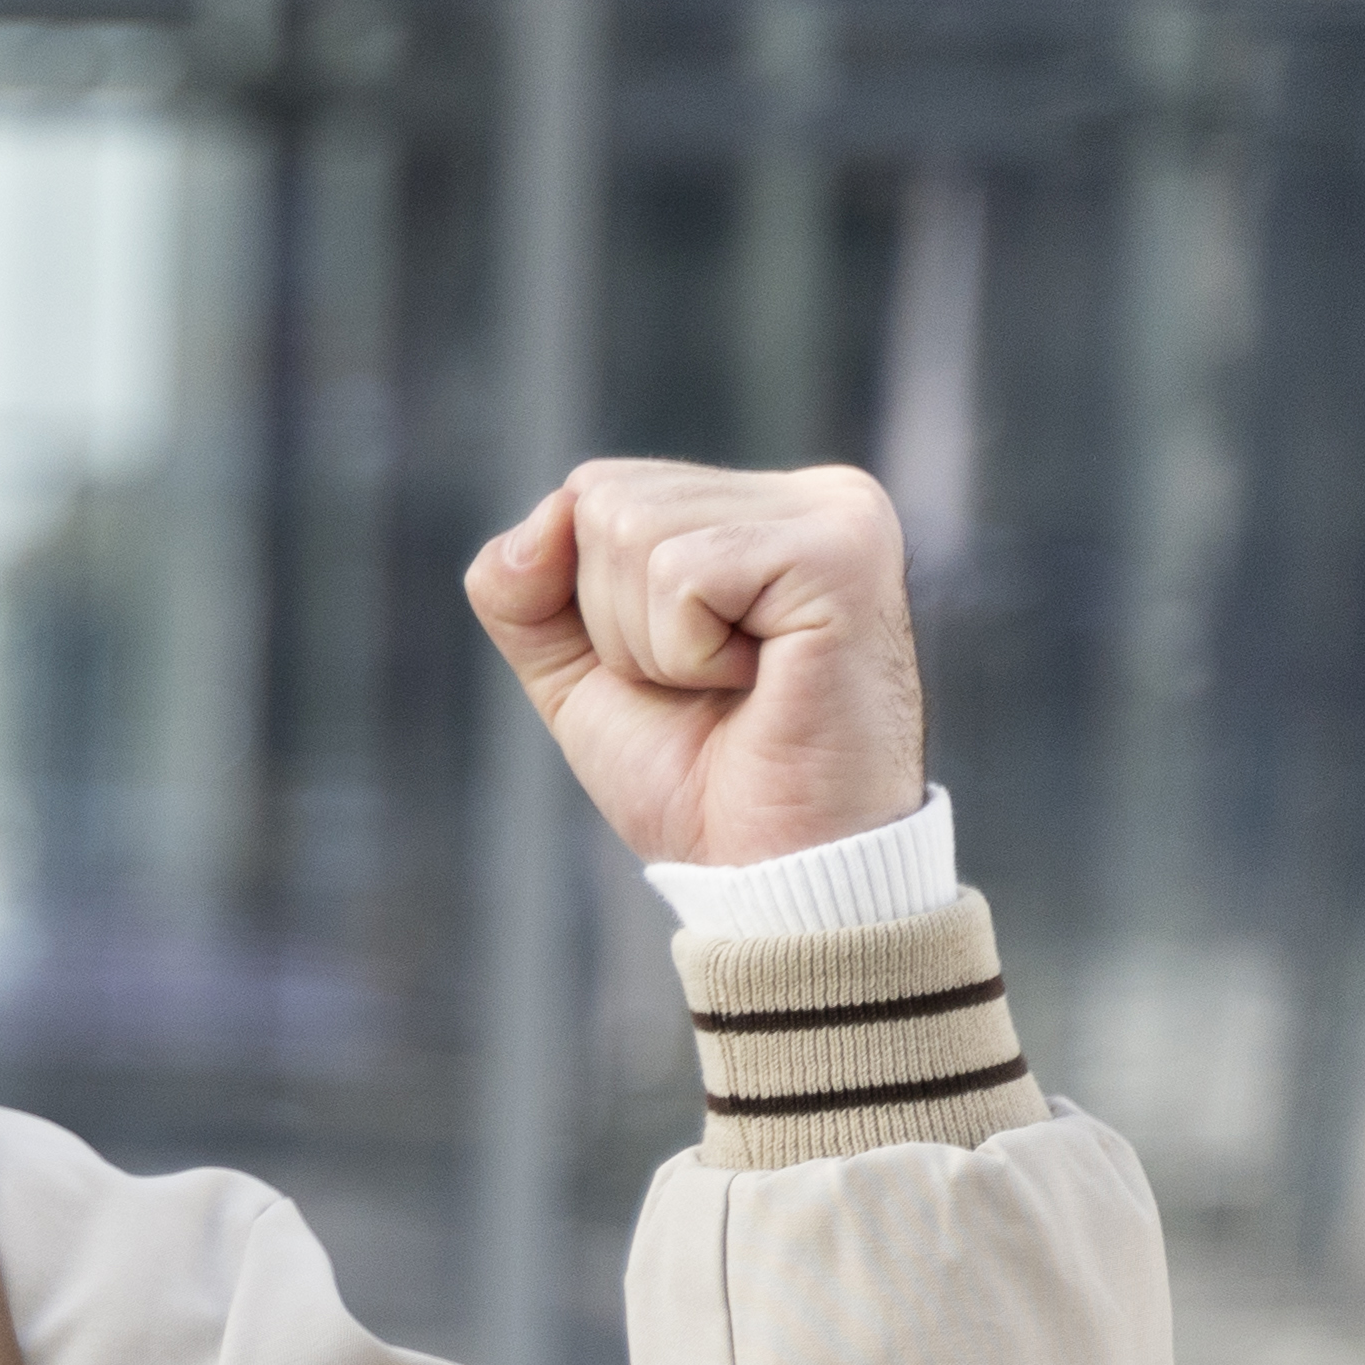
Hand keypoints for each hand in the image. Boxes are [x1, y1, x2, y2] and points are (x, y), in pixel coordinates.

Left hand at [468, 461, 927, 875]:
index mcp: (762, 507)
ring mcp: (837, 513)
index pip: (594, 491)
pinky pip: (683, 575)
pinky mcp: (841, 552)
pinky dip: (686, 654)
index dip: (584, 602)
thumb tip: (542, 517)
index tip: (673, 671)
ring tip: (734, 686)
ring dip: (652, 644)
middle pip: (605, 501)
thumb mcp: (576, 672)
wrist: (773, 873)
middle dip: (616, 624)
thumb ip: (523, 589)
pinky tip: (760, 683)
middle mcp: (812, 493)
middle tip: (705, 687)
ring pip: (633, 531)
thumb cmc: (695, 780)